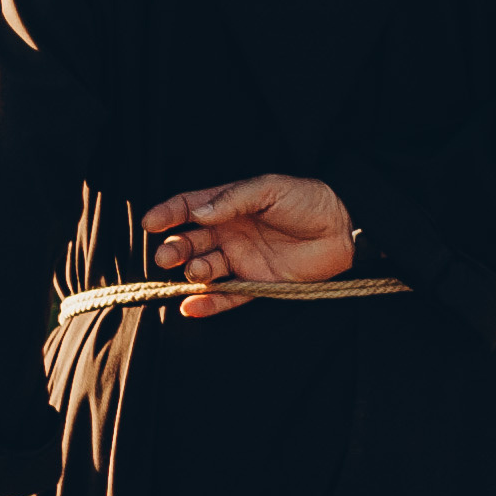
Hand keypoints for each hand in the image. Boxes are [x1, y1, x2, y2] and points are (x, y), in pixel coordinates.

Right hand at [141, 173, 357, 317]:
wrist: (344, 228)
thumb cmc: (308, 200)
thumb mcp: (269, 188)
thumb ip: (233, 199)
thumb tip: (198, 213)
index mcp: (229, 206)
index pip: (189, 208)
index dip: (168, 214)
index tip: (151, 223)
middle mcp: (230, 233)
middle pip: (191, 242)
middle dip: (175, 248)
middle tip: (167, 255)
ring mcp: (242, 259)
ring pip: (205, 269)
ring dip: (193, 272)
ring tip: (195, 271)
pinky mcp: (258, 283)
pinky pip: (228, 296)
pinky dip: (209, 303)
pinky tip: (191, 307)